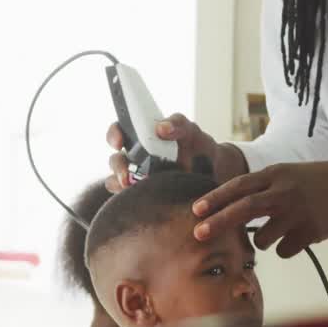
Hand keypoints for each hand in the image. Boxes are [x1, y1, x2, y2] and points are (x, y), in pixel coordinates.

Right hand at [105, 113, 245, 192]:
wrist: (213, 172)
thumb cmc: (196, 146)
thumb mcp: (189, 130)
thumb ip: (177, 124)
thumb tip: (161, 128)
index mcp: (140, 137)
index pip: (118, 132)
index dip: (114, 135)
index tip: (119, 142)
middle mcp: (134, 158)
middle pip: (115, 161)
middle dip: (118, 168)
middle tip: (127, 177)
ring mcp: (137, 179)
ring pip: (117, 183)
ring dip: (123, 187)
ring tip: (136, 191)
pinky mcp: (143, 197)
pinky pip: (129, 201)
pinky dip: (132, 202)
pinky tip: (144, 202)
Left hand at [190, 160, 327, 257]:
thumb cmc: (305, 181)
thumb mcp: (280, 174)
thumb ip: (255, 187)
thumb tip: (220, 208)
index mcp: (274, 175)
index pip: (239, 186)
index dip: (216, 198)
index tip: (196, 210)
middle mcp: (284, 192)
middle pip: (245, 208)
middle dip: (219, 222)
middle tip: (199, 234)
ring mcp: (298, 212)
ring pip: (263, 238)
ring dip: (262, 240)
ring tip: (278, 229)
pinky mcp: (311, 231)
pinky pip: (283, 251)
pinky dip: (284, 247)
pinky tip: (298, 234)